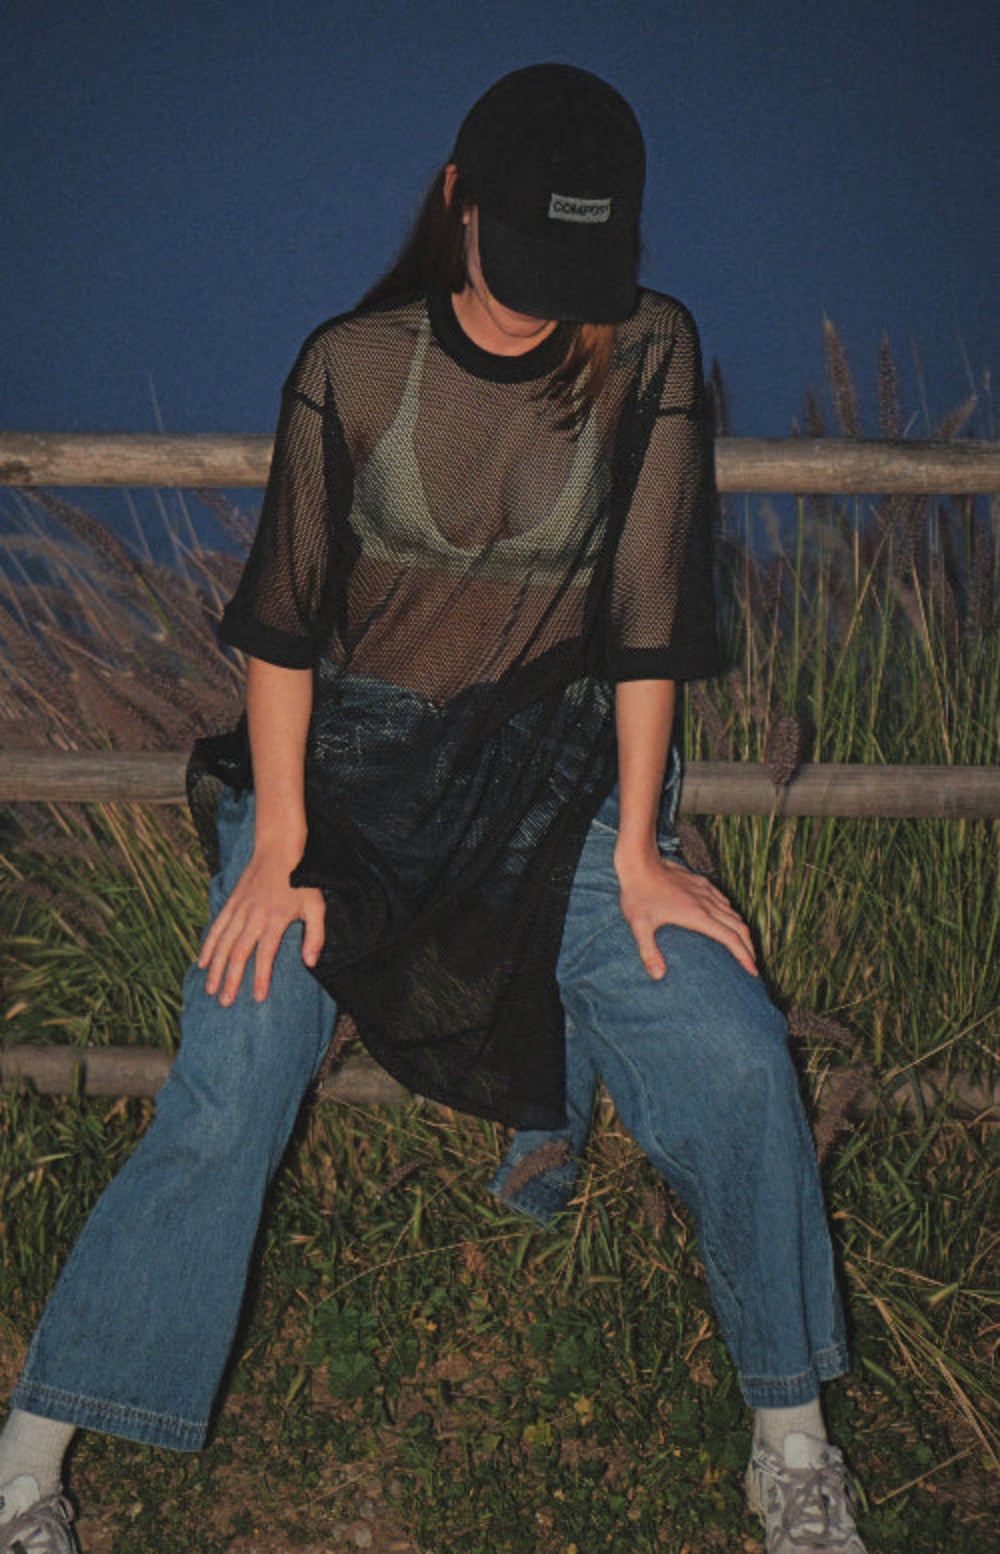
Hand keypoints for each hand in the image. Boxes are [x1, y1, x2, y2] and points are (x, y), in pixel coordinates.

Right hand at [198, 846, 325, 1005]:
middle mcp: (254, 916)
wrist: (279, 848)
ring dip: (216, 968)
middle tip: (225, 1002)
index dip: (261, 977)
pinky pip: (216, 928)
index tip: (258, 998)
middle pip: (238, 953)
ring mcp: (239, 909)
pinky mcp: (231, 903)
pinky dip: (207, 946)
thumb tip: (310, 963)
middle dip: (231, 980)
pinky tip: (202, 963)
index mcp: (276, 919)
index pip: (266, 954)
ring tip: (211, 989)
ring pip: (223, 943)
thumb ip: (316, 935)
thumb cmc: (302, 879)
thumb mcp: (316, 905)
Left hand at [615, 849, 757, 980]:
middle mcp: (707, 903)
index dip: (744, 955)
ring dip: (742, 931)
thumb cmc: (637, 895)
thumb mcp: (639, 925)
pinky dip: (732, 914)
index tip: (753, 971)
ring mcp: (705, 891)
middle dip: (749, 947)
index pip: (730, 938)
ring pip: (733, 913)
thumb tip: (658, 976)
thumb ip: (648, 951)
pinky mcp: (700, 882)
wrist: (639, 862)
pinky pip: (724, 900)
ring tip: (744, 946)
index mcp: (697, 915)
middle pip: (738, 927)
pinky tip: (728, 919)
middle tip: (753, 965)